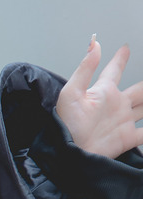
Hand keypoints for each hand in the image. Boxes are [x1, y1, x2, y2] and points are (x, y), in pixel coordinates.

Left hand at [55, 37, 142, 157]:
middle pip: (138, 90)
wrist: (68, 154)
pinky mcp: (127, 138)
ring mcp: (122, 121)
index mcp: (102, 92)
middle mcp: (115, 105)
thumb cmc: (64, 125)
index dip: (120, 59)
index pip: (114, 70)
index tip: (125, 48)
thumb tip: (94, 44)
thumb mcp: (71, 93)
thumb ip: (85, 68)